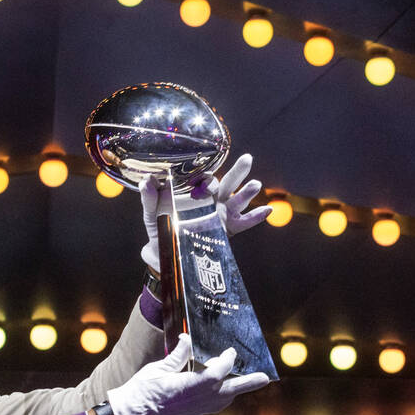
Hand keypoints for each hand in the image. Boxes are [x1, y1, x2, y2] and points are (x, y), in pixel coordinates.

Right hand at [106, 335, 269, 414]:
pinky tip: (218, 389)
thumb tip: (187, 340)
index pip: (220, 370)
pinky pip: (214, 404)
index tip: (230, 351)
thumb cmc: (141, 393)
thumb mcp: (159, 369)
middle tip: (266, 377)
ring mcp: (197, 410)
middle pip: (232, 389)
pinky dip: (221, 396)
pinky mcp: (191, 414)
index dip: (227, 359)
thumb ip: (178, 355)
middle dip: (249, 382)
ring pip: (224, 398)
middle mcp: (201, 400)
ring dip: (234, 389)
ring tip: (244, 380)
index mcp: (195, 385)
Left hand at [138, 154, 271, 272]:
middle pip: (226, 184)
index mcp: (194, 193)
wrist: (165, 255)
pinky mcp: (226, 231)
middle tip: (247, 159)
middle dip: (237, 172)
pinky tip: (268, 210)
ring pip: (236, 201)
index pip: (203, 179)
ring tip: (256, 184)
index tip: (209, 170)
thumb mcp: (151, 213)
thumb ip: (149, 198)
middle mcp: (210, 201)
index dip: (207, 174)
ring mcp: (220, 215)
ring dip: (247, 192)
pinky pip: (244, 223)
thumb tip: (147, 181)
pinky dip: (256, 217)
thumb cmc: (159, 229)